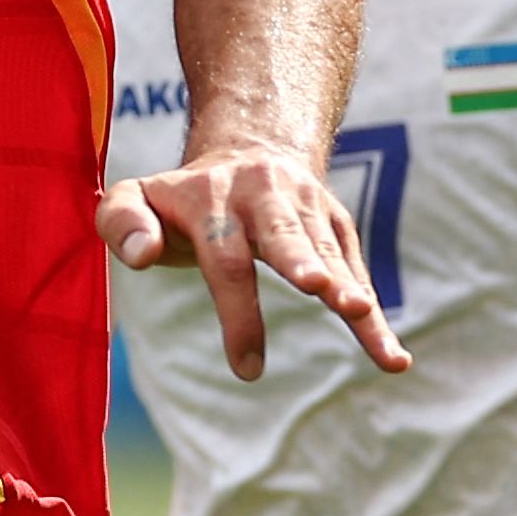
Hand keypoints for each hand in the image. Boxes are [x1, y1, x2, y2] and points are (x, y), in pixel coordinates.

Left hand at [102, 145, 409, 381]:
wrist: (252, 148)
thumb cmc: (183, 198)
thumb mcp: (137, 196)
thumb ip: (122, 221)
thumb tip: (142, 257)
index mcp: (212, 196)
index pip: (225, 256)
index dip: (238, 310)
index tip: (248, 367)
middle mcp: (265, 196)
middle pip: (283, 234)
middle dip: (301, 260)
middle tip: (320, 289)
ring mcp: (307, 209)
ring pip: (329, 254)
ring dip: (350, 289)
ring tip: (364, 318)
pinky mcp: (337, 228)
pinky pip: (357, 275)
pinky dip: (376, 317)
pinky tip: (394, 358)